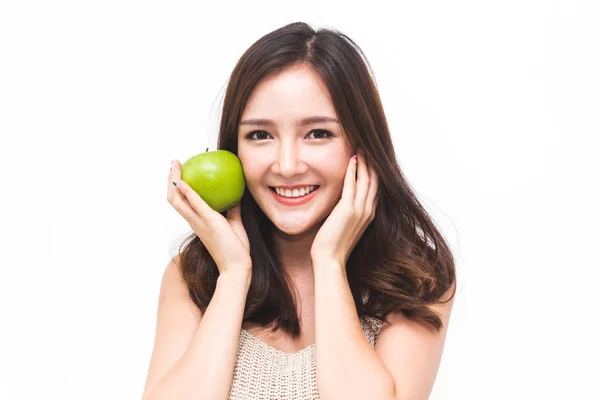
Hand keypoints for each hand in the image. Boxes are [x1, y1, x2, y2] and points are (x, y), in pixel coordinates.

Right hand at [167, 159, 251, 275]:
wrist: (236, 266)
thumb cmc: (236, 248)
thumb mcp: (234, 222)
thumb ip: (232, 209)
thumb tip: (236, 195)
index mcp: (198, 222)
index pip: (183, 203)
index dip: (178, 188)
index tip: (180, 172)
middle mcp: (194, 221)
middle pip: (174, 199)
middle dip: (171, 180)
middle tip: (173, 164)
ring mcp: (199, 222)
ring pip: (178, 200)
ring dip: (174, 181)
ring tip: (175, 166)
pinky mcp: (209, 221)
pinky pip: (195, 203)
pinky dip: (188, 191)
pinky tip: (185, 180)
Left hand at [310, 152, 378, 265]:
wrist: (330, 260)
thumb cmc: (333, 246)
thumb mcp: (345, 225)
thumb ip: (347, 212)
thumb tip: (342, 202)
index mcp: (369, 214)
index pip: (375, 188)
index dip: (374, 172)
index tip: (370, 158)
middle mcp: (368, 211)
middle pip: (375, 180)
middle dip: (372, 163)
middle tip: (367, 147)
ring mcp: (360, 210)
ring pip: (366, 179)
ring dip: (364, 162)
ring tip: (361, 147)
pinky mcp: (348, 210)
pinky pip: (352, 184)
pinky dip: (353, 170)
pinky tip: (352, 159)